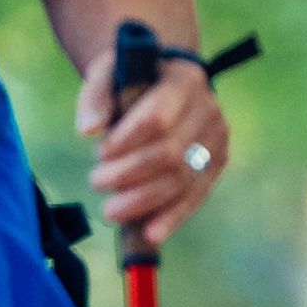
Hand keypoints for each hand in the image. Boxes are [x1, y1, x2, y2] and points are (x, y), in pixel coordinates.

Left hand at [85, 52, 229, 239]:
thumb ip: (95, 97)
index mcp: (184, 80)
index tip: (99, 152)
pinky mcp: (218, 163)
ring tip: (111, 211)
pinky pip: (197, 195)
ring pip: (184, 180)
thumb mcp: (108, 73)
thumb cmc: (133, 77)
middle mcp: (209, 110)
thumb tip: (88, 130)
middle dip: (129, 175)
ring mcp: (217, 139)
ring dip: (144, 201)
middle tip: (96, 182)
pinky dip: (172, 217)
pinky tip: (150, 234)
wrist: (166, 79)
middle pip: (170, 154)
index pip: (157, 119)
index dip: (126, 143)